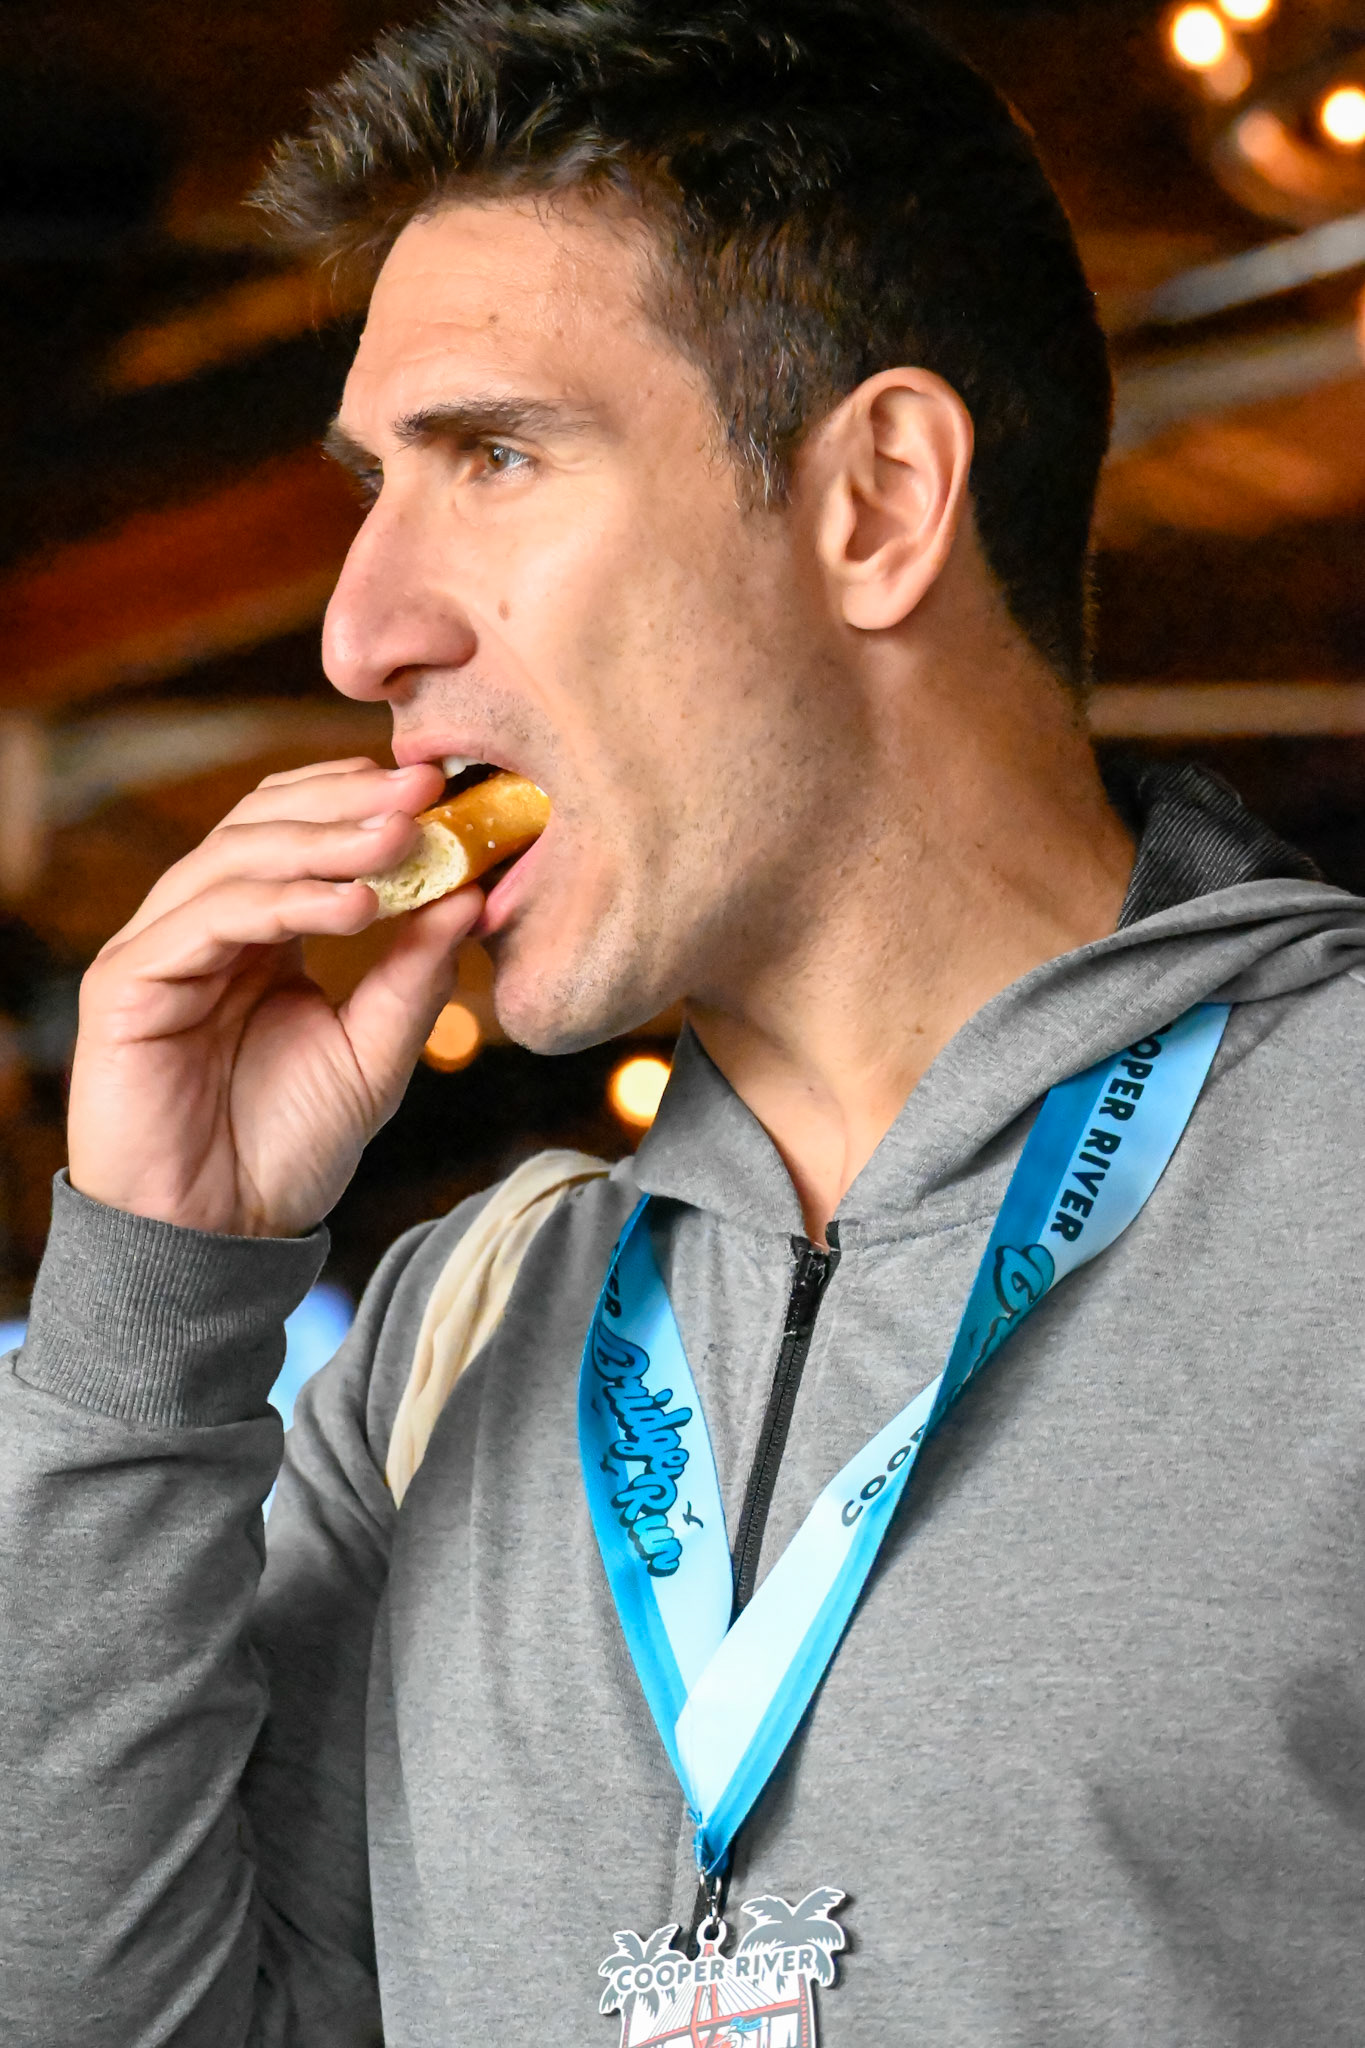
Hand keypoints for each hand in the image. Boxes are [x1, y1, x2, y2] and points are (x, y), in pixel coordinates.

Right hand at [68, 757, 478, 1236]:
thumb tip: (473, 893)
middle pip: (263, 823)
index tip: (442, 789)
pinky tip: (357, 905)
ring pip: (236, 857)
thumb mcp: (374, 1055)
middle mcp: (202, 927)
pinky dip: (286, 901)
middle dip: (348, 803)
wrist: (220, 1240)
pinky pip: (210, 918)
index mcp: (256, 933)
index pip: (297, 829)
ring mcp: (159, 949)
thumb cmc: (288, 1151)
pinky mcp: (128, 982)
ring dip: (325, 842)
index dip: (360, 800)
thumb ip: (414, 976)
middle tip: (424, 791)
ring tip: (402, 840)